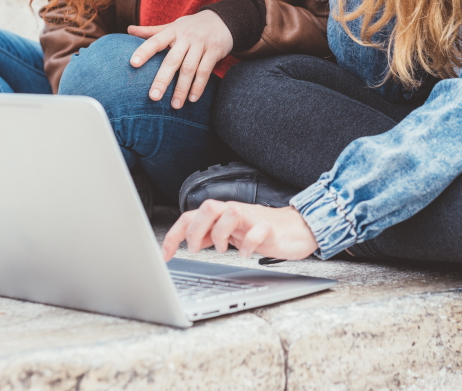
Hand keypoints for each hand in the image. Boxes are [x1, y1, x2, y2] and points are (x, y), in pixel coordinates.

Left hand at [127, 11, 232, 108]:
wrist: (223, 20)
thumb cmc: (192, 26)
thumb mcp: (173, 26)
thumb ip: (151, 31)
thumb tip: (128, 30)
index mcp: (172, 31)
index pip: (155, 41)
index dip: (144, 51)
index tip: (133, 63)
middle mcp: (186, 37)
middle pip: (172, 60)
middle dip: (162, 79)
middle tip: (153, 97)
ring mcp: (201, 44)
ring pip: (189, 69)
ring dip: (181, 89)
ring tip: (175, 105)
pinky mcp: (214, 51)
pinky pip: (205, 71)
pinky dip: (199, 86)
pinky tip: (192, 99)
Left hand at [162, 200, 318, 260]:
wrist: (296, 229)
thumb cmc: (261, 230)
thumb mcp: (231, 233)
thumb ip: (211, 234)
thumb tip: (189, 241)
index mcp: (222, 215)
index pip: (192, 216)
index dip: (175, 235)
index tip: (165, 255)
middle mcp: (235, 212)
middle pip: (208, 206)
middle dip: (196, 229)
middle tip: (197, 249)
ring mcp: (252, 218)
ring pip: (230, 211)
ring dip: (221, 233)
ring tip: (223, 250)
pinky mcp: (270, 228)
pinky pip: (258, 231)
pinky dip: (248, 244)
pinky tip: (245, 254)